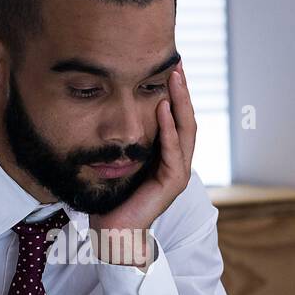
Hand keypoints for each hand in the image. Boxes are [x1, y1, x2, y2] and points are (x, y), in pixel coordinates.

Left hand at [88, 63, 196, 265]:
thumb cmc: (114, 198)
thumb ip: (123, 142)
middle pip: (186, 118)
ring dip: (180, 102)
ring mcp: (178, 171)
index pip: (176, 117)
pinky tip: (163, 108)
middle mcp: (177, 161)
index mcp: (167, 155)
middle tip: (176, 62)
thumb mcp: (119, 162)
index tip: (169, 66)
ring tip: (174, 77)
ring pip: (185, 130)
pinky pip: (173, 150)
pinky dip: (168, 128)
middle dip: (182, 90)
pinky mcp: (172, 182)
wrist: (114, 231)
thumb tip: (108, 114)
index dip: (175, 92)